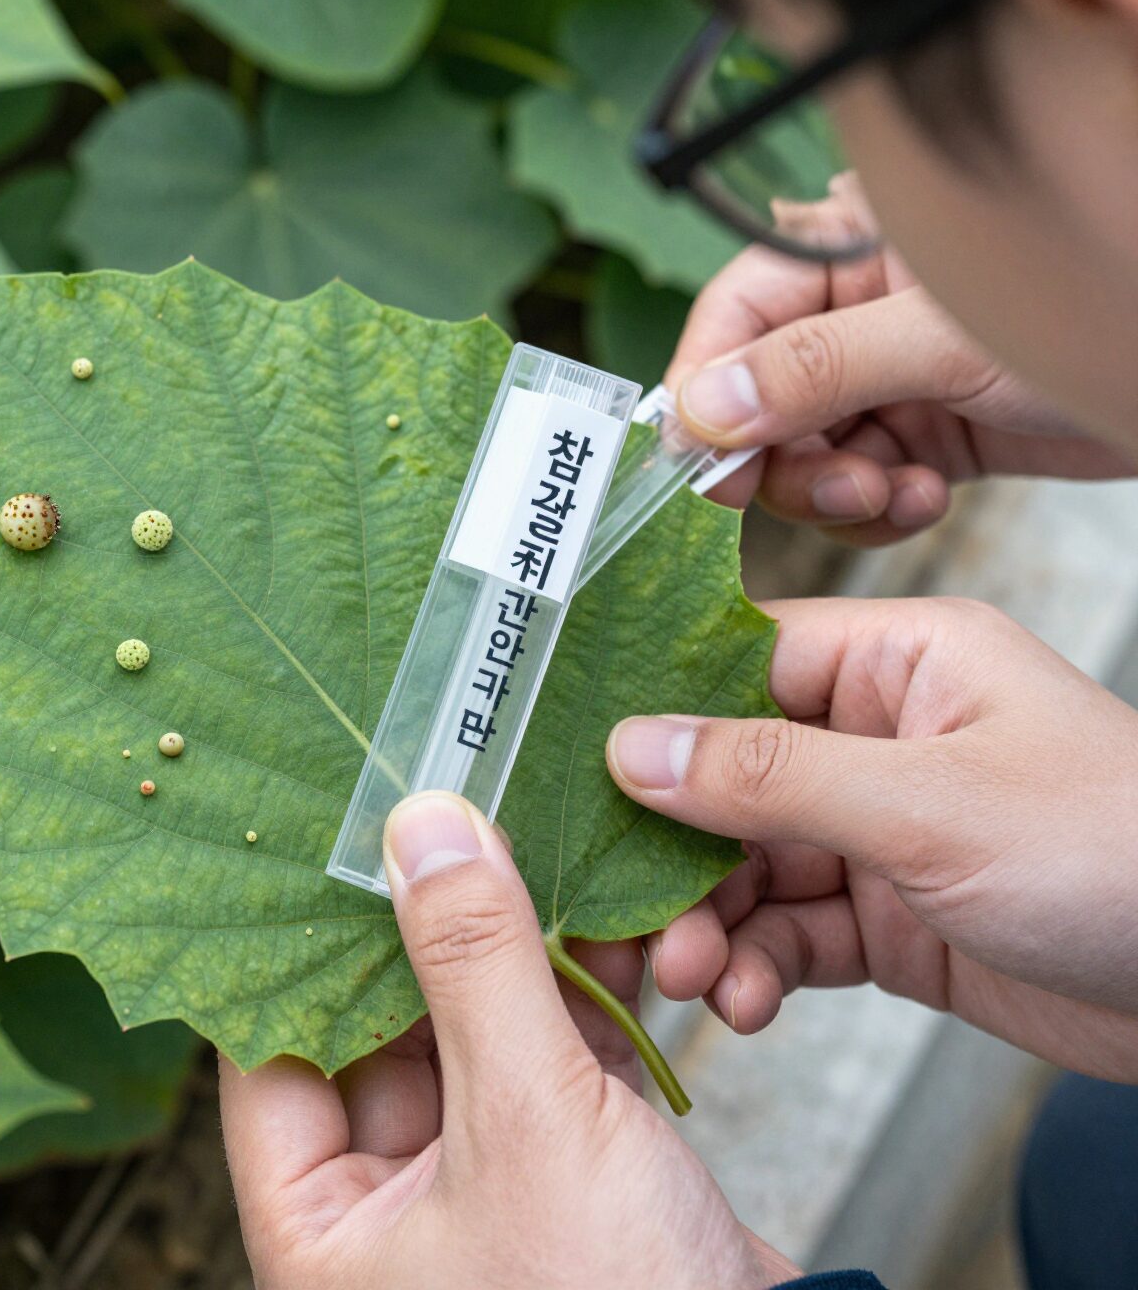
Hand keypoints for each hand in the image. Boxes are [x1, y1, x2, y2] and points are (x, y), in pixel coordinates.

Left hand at [220, 792, 798, 1289]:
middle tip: (444, 818)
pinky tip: (600, 917)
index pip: (275, 1051)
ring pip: (474, 1031)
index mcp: (324, 1230)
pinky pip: (550, 1055)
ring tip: (527, 845)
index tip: (331, 839)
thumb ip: (475, 963)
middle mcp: (389, 1213)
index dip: (302, 939)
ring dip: (512, 947)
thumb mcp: (529, 1123)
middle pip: (381, 1027)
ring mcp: (482, 1188)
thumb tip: (423, 828)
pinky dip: (579, 989)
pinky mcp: (567, 1172)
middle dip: (426, 926)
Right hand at [607, 596, 1137, 1079]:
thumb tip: (632, 746)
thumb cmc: (1114, 854)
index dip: (656, 714)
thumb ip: (770, 775)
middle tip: (627, 914)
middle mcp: (879, 737)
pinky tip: (742, 1001)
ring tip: (688, 975)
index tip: (579, 768)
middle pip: (728, 778)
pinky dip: (756, 966)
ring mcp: (881, 829)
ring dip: (707, 921)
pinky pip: (791, 931)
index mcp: (897, 662)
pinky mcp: (889, 917)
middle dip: (674, 852)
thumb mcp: (928, 804)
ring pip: (749, 865)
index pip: (740, 665)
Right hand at [668, 173, 1131, 545]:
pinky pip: (859, 480)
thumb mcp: (945, 340)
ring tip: (892, 494)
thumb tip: (703, 410)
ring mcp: (889, 373)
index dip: (707, 388)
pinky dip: (875, 506)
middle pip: (758, 395)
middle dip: (783, 457)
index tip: (700, 461)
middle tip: (831, 489)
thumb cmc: (1103, 311)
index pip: (735, 312)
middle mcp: (856, 308)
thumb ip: (815, 369)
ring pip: (805, 449)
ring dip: (834, 490)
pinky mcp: (925, 431)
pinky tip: (922, 498)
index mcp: (849, 244)